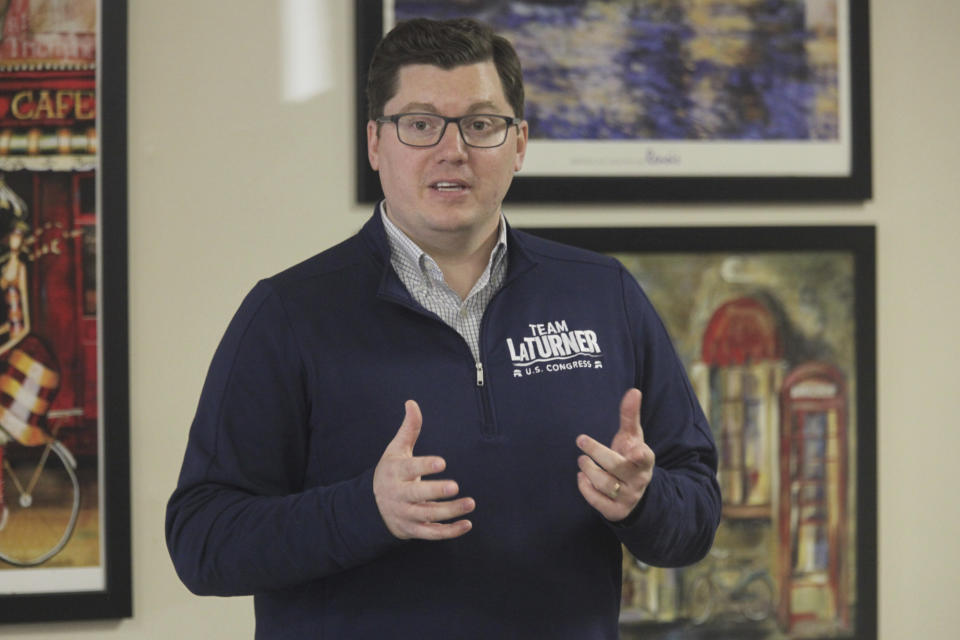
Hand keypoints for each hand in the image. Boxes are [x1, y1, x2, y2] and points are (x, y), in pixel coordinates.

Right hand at [373, 400, 474, 539]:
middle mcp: (399, 495)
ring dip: (449, 511)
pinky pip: (432, 534)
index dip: (425, 466)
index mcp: (395, 473)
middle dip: (436, 492)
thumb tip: (412, 403)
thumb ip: (408, 429)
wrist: (372, 507)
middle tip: (456, 486)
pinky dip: (450, 532)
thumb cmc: (391, 472)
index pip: (410, 469)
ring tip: (470, 503)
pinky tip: (467, 524)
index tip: (442, 462)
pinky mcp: (413, 530)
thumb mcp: (396, 450)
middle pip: (417, 495)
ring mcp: (406, 514)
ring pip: (428, 516)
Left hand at [576, 388, 654, 521]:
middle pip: (617, 467)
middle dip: (597, 452)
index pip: (645, 458)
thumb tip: (634, 390)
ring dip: (589, 470)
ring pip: (605, 484)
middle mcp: (638, 480)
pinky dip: (586, 488)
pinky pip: (597, 502)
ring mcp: (628, 497)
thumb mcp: (632, 438)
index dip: (641, 456)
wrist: (634, 492)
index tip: (636, 451)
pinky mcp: (615, 511)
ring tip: (582, 460)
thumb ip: (630, 416)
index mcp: (645, 461)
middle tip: (581, 440)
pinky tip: (581, 477)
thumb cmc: (630, 457)